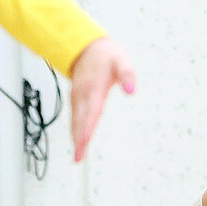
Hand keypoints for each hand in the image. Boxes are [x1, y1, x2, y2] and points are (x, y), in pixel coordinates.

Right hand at [67, 37, 135, 162]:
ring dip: (75, 138)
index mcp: (93, 88)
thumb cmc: (105, 55)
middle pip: (80, 121)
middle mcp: (82, 94)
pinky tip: (77, 140)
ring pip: (75, 120)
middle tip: (78, 158)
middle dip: (79, 140)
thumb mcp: (121, 60)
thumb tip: (132, 91)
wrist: (85, 47)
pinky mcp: (76, 98)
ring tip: (77, 156)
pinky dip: (74, 130)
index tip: (83, 143)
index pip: (90, 112)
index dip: (86, 129)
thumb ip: (127, 74)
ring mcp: (77, 97)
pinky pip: (74, 117)